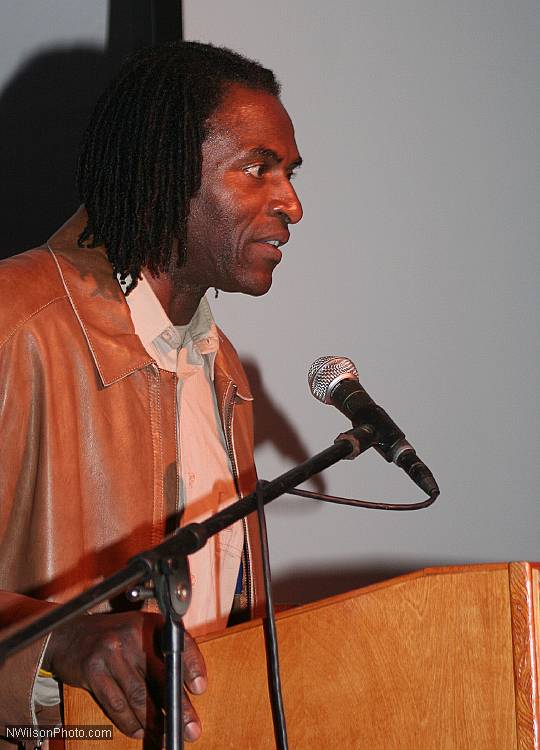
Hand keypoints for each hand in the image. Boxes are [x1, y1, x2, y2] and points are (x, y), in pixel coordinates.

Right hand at [43, 611, 206, 741]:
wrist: (69, 634)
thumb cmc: (113, 638)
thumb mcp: (140, 635)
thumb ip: (161, 654)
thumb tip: (187, 688)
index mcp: (150, 623)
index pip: (179, 643)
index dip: (192, 665)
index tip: (200, 688)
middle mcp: (132, 634)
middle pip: (160, 676)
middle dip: (179, 707)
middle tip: (192, 729)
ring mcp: (111, 652)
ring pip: (138, 695)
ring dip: (155, 721)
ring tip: (167, 736)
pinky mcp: (93, 670)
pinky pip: (116, 703)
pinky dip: (129, 721)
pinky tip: (139, 730)